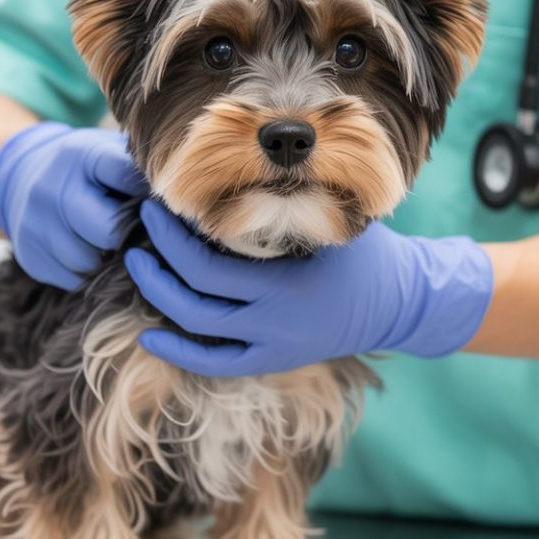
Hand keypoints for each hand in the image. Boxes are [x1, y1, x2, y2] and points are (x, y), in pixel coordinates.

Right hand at [0, 123, 147, 289]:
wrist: (24, 174)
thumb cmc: (88, 169)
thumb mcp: (110, 153)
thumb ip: (141, 171)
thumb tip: (183, 203)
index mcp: (82, 155)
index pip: (128, 180)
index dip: (148, 196)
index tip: (154, 202)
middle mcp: (52, 187)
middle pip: (108, 231)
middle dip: (124, 233)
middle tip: (129, 229)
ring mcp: (34, 223)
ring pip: (89, 262)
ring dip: (105, 257)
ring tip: (105, 241)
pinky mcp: (28, 255)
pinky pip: (72, 280)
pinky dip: (84, 272)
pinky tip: (84, 250)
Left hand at [124, 200, 492, 376]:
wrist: (400, 302)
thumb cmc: (364, 251)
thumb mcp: (330, 222)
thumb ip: (286, 207)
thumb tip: (232, 173)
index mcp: (284, 286)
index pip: (207, 267)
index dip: (172, 240)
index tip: (154, 208)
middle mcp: (273, 323)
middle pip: (194, 301)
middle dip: (157, 266)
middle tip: (138, 234)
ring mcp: (273, 347)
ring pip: (199, 333)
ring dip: (161, 301)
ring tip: (140, 268)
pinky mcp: (275, 361)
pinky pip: (216, 365)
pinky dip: (180, 354)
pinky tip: (149, 338)